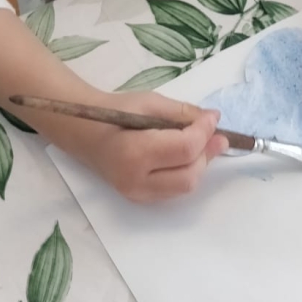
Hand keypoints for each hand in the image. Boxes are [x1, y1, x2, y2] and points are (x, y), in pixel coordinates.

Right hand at [89, 91, 228, 202]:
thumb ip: (182, 112)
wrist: (86, 133)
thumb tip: (213, 119)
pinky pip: (174, 190)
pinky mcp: (140, 199)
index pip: (184, 149)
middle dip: (207, 153)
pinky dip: (186, 172)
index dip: (205, 132)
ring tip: (202, 143)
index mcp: (134, 152)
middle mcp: (136, 180)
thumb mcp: (148, 102)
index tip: (213, 117)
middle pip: (190, 175)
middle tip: (216, 134)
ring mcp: (137, 194)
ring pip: (185, 186)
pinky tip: (186, 156)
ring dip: (199, 164)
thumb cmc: (115, 112)